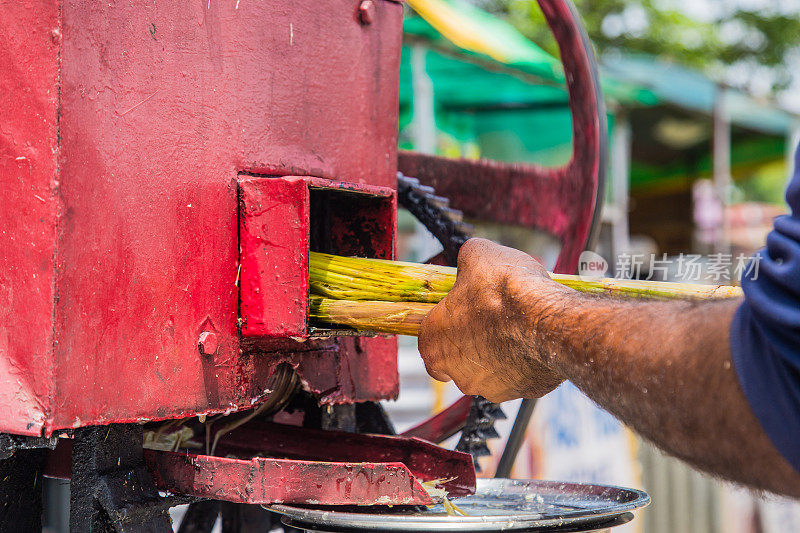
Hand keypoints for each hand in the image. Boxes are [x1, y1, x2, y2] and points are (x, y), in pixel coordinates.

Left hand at [418, 238, 567, 402]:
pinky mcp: (524, 392)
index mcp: (433, 345)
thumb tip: (470, 260)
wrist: (547, 317)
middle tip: (493, 317)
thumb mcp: (476, 255)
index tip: (463, 312)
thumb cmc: (504, 289)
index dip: (448, 326)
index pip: (430, 343)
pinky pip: (522, 376)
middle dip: (474, 341)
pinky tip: (536, 338)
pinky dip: (527, 361)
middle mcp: (457, 374)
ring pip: (491, 371)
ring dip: (501, 353)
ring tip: (518, 325)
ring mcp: (491, 388)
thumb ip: (466, 262)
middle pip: (460, 360)